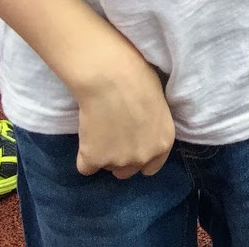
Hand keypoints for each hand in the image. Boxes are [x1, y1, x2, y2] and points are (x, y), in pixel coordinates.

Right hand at [71, 47, 174, 179]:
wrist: (111, 77)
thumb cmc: (137, 79)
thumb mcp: (157, 107)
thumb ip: (151, 128)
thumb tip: (142, 131)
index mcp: (164, 142)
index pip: (151, 166)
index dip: (140, 157)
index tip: (130, 146)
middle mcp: (144, 157)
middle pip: (127, 170)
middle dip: (120, 158)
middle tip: (112, 136)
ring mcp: (118, 161)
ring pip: (107, 167)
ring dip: (103, 155)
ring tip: (100, 129)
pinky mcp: (94, 160)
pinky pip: (86, 167)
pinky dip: (84, 156)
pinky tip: (87, 135)